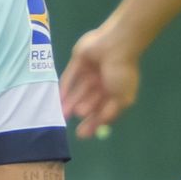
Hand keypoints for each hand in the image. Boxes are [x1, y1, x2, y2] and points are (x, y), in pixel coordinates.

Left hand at [60, 24, 139, 139]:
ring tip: (64, 114)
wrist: (116, 45)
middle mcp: (103, 81)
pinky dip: (65, 88)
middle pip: (90, 100)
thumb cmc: (121, 73)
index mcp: (116, 90)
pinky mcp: (79, 61)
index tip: (84, 134)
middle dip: (82, 112)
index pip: (103, 109)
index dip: (94, 122)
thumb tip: (101, 124)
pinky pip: (70, 77)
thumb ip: (110, 112)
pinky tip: (59, 99)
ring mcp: (91, 71)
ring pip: (79, 90)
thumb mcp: (122, 98)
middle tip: (74, 124)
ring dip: (71, 102)